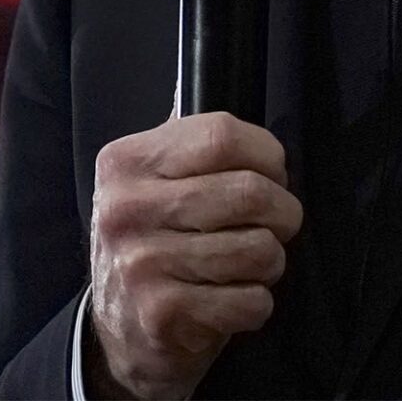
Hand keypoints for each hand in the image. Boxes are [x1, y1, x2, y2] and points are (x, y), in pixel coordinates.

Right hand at [87, 113, 302, 399]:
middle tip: (277, 224)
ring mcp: (140, 263)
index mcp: (127, 162)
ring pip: (257, 249)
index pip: (222, 136)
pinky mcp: (161, 314)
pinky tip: (233, 299)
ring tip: (251, 264)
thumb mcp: (153, 180)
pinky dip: (256, 303)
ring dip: (271, 261)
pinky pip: (250, 301)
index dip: (267, 154)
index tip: (274, 173)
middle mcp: (126, 208)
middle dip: (283, 213)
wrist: (118, 331)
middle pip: (249, 193)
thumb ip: (189, 138)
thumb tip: (226, 70)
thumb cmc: (155, 241)